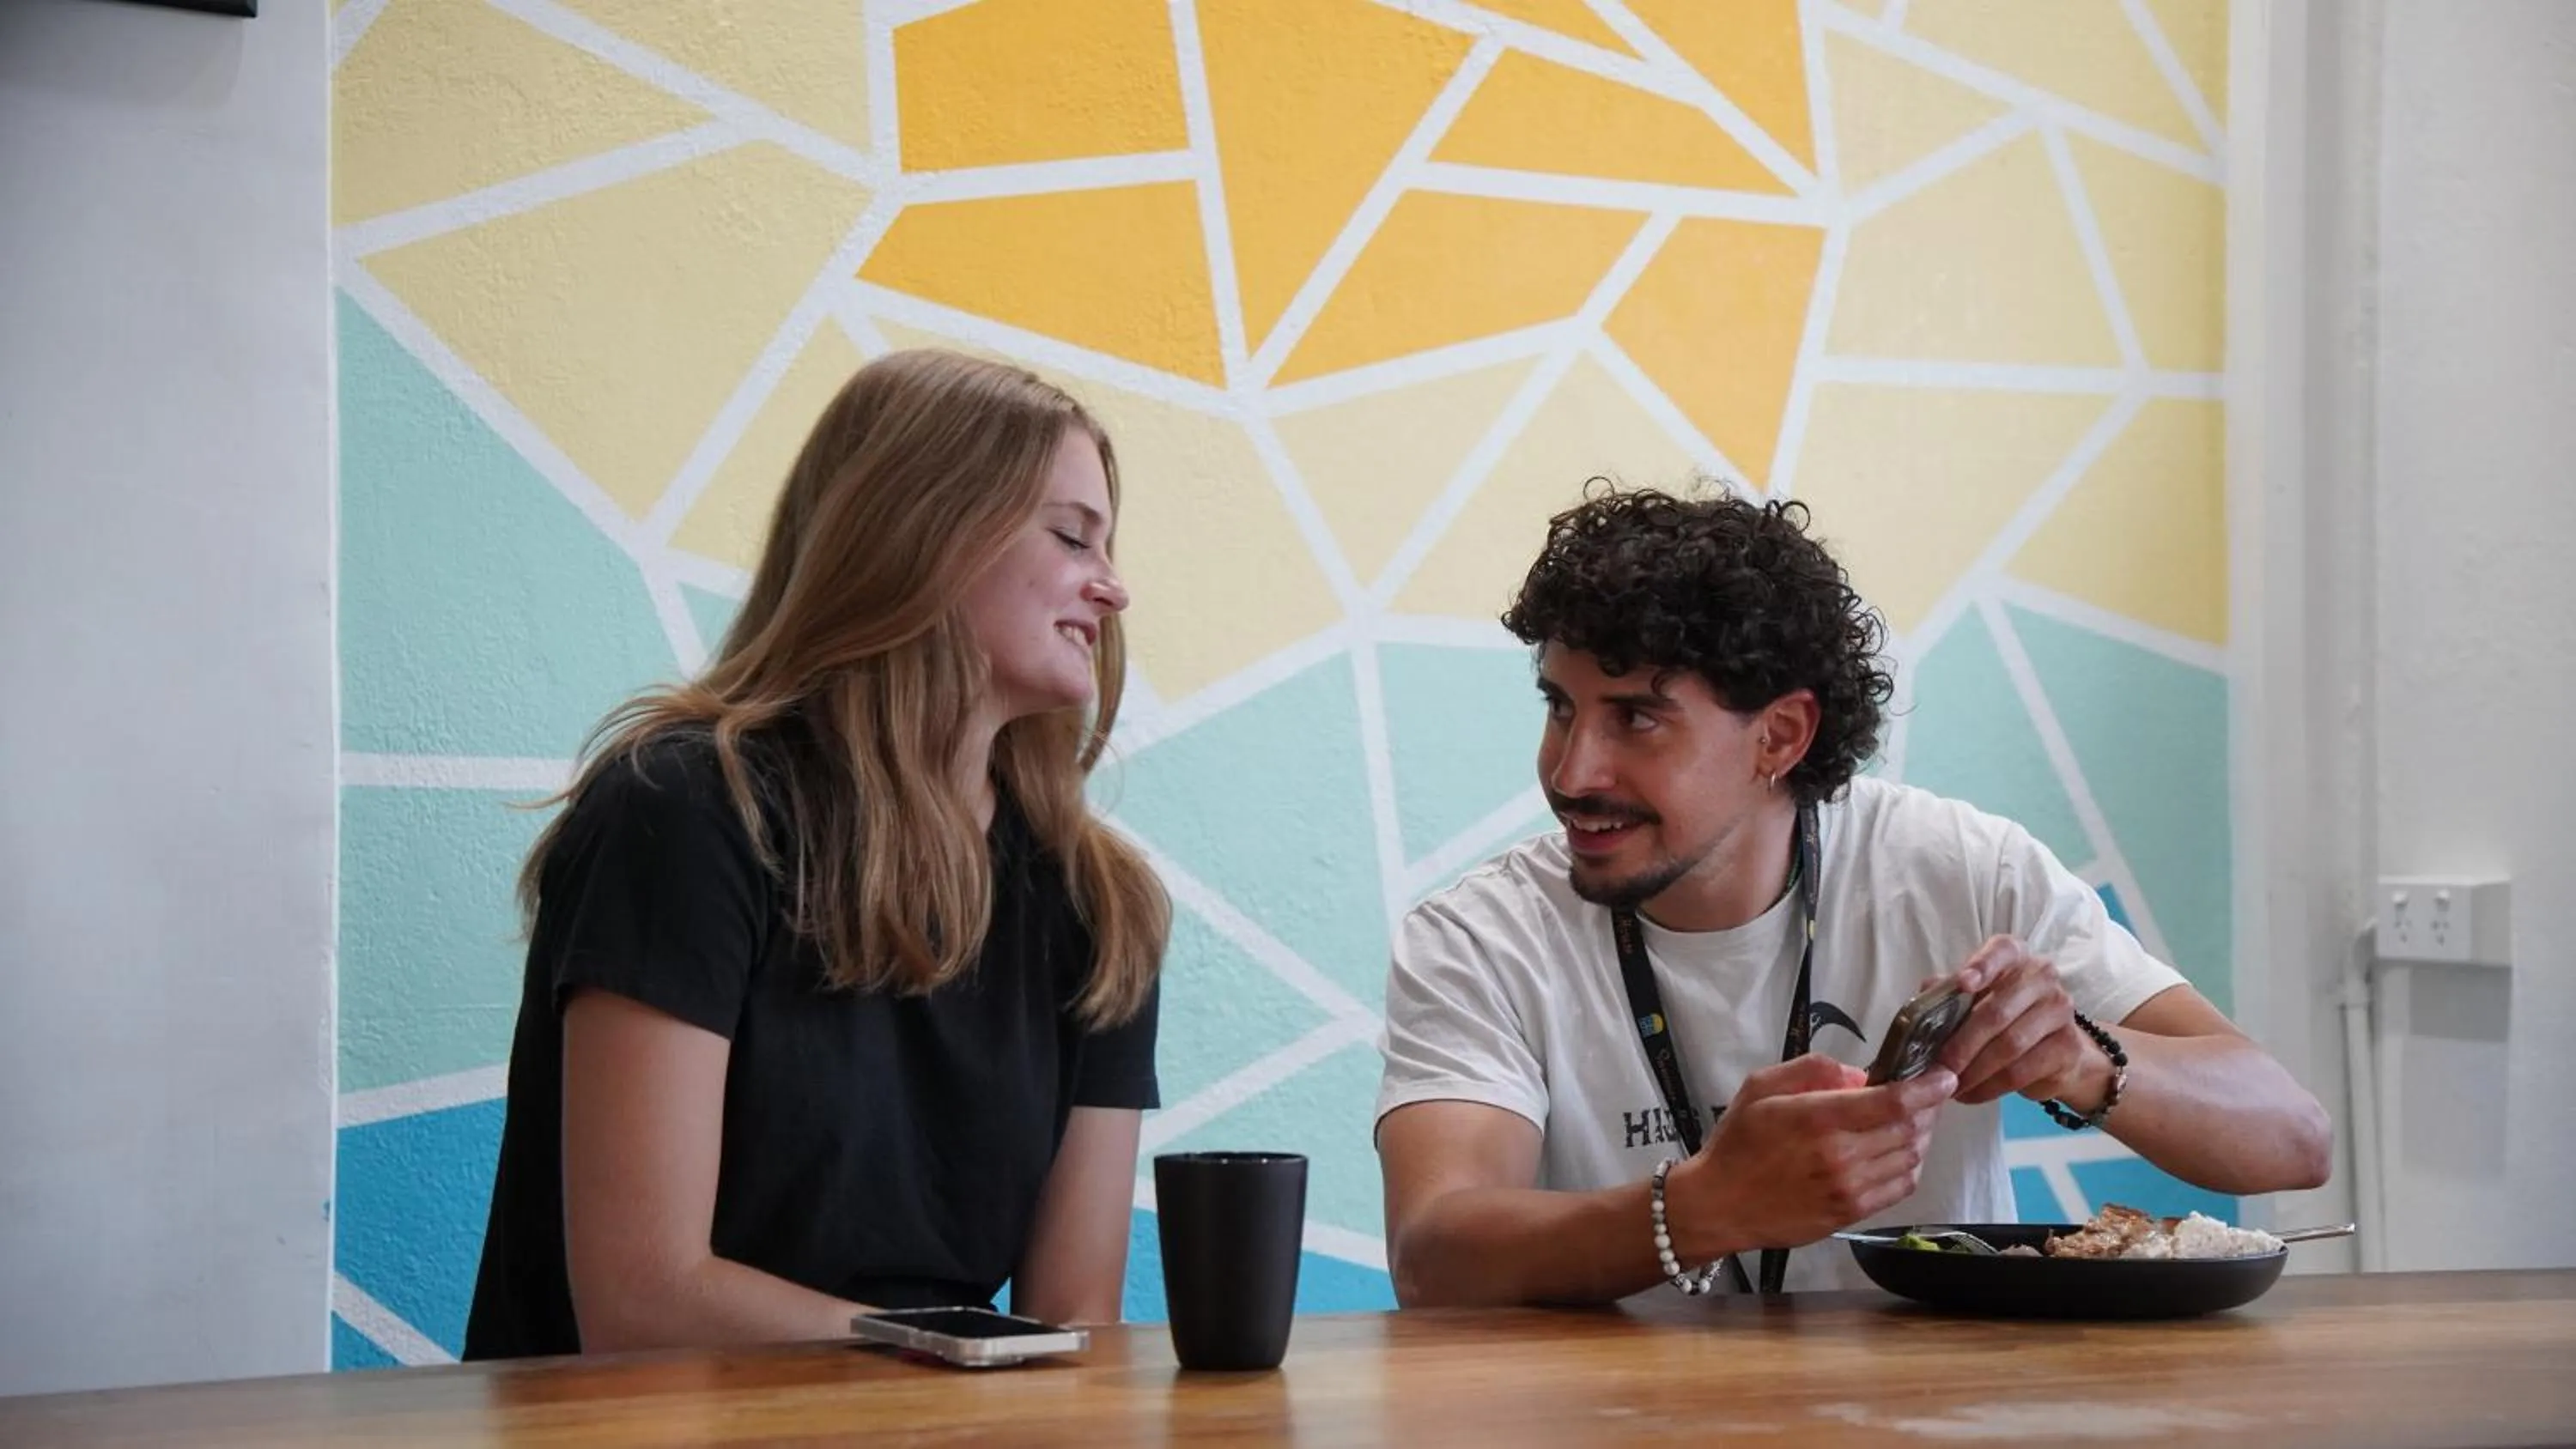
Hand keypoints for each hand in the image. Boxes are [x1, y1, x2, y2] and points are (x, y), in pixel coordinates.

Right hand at [1665, 1053, 1953, 1254]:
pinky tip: (1898, 1153)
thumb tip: (1859, 1075)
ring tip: (1912, 1122)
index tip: (1944, 1076)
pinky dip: (1910, 1165)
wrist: (1719, 1205)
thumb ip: (1811, 1070)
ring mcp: (1849, 1189)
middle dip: (1928, 1109)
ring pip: (1910, 1158)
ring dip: (1920, 1136)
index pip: (1893, 1102)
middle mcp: (1840, 1155)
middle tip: (1927, 1096)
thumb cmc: (1738, 1142)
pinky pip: (1900, 1187)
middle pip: (1910, 1129)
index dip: (1928, 1088)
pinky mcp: (1852, 1213)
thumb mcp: (1760, 1087)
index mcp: (1817, 1118)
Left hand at [1933, 936, 2105, 1106]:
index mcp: (2016, 957)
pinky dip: (1990, 1087)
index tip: (1962, 984)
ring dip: (1974, 1071)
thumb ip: (1949, 993)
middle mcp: (2043, 977)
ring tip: (1950, 1086)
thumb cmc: (2003, 1018)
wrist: (2055, 1052)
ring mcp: (2060, 1010)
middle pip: (1996, 1012)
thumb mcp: (1974, 1000)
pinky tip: (1971, 1094)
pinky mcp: (2067, 1047)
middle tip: (1939, 1067)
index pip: (2002, 950)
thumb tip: (1925, 994)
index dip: (1983, 965)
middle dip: (1961, 1044)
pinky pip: (2021, 1071)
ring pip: (2009, 1046)